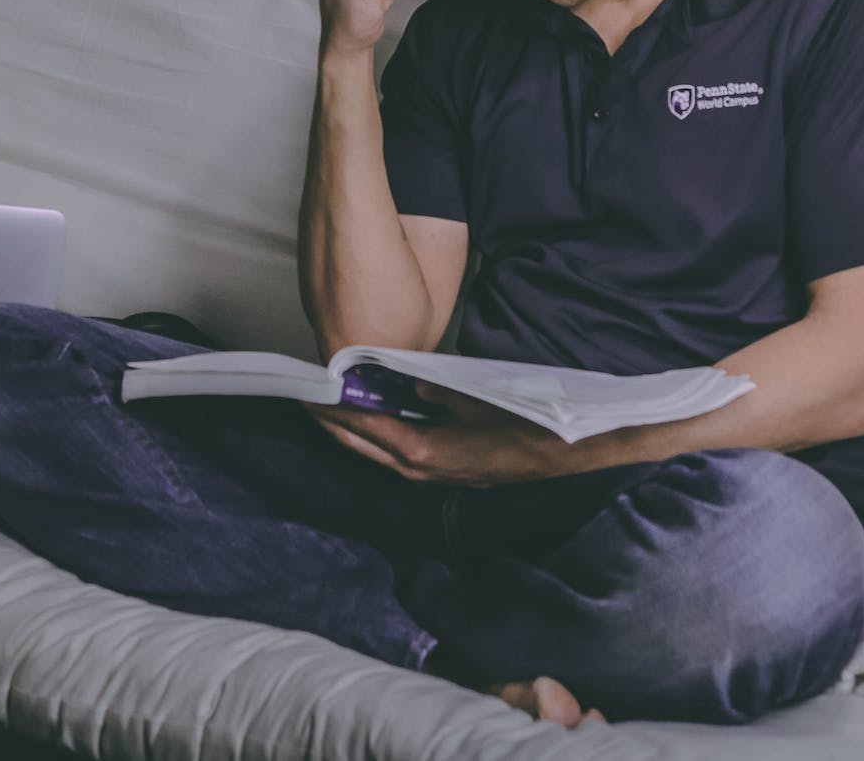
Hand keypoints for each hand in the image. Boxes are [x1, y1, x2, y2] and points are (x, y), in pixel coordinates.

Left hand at [300, 382, 581, 485]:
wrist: (553, 455)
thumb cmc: (516, 425)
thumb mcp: (470, 396)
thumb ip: (432, 390)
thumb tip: (409, 387)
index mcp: (419, 450)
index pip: (362, 426)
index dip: (333, 409)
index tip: (310, 392)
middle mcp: (417, 470)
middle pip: (360, 446)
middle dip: (332, 424)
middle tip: (310, 400)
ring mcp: (430, 477)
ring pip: (377, 454)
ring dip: (354, 433)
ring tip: (335, 409)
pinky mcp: (443, 475)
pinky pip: (398, 457)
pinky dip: (379, 440)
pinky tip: (378, 424)